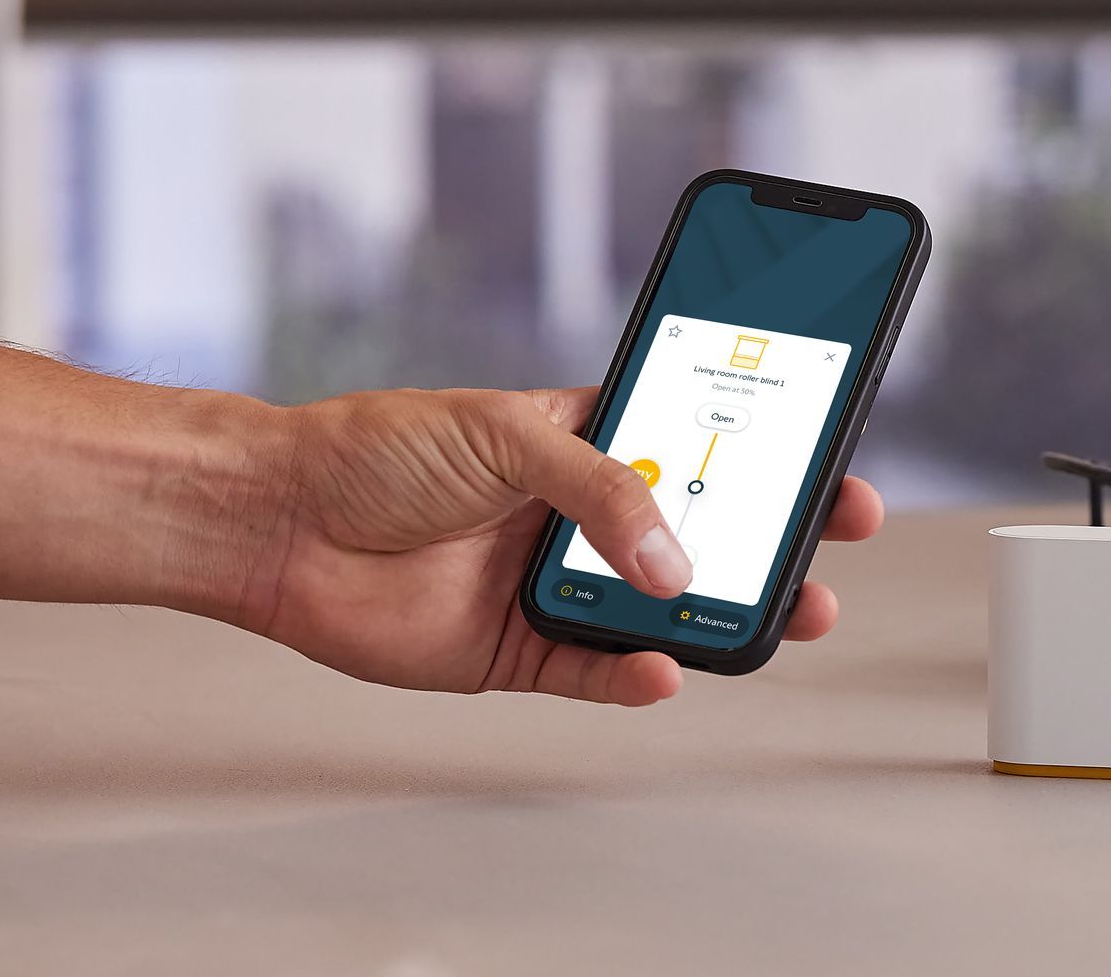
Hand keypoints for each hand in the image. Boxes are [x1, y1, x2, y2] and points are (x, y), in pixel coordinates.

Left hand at [239, 386, 882, 706]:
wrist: (280, 523)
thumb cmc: (379, 450)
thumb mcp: (507, 435)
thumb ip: (601, 490)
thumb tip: (672, 561)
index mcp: (589, 440)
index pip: (700, 445)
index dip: (769, 456)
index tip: (831, 463)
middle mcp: (581, 515)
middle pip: (701, 534)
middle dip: (774, 541)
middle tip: (829, 543)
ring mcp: (555, 585)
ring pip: (663, 611)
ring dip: (723, 615)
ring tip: (779, 614)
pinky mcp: (520, 651)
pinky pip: (597, 671)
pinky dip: (635, 675)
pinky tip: (661, 669)